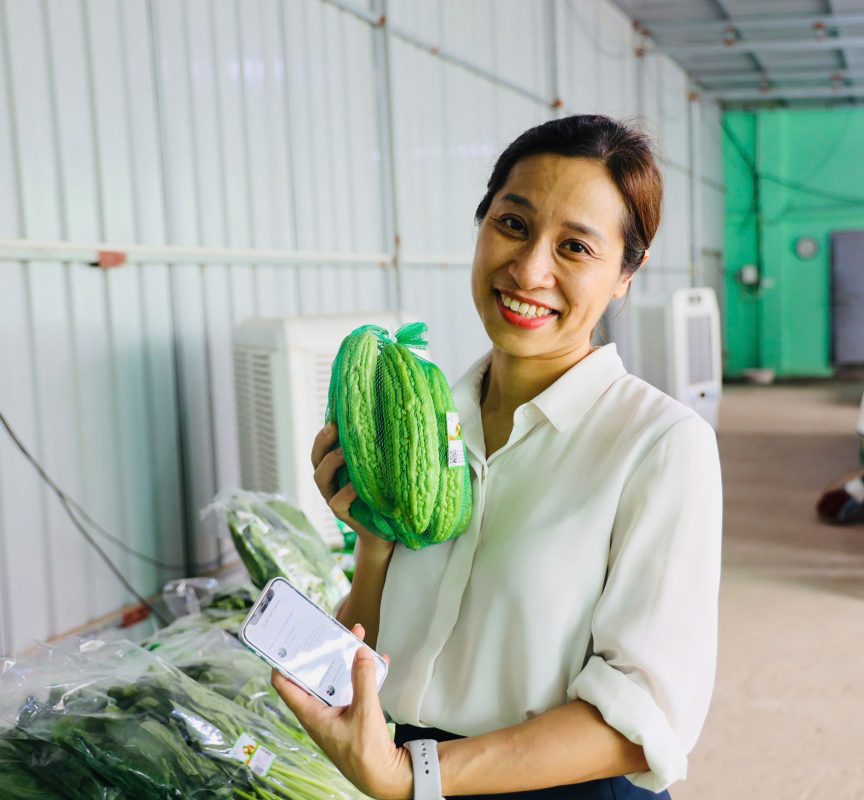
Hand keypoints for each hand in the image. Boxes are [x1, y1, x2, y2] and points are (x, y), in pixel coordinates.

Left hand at [271, 624, 411, 799]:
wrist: (384, 777)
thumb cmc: (366, 754)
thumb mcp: (365, 712)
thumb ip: (363, 680)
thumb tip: (360, 652)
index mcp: (312, 714)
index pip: (285, 685)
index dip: (282, 662)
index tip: (285, 641)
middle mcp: (319, 712)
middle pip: (314, 675)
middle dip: (322, 652)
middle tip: (328, 631)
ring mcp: (334, 713)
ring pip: (334, 679)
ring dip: (344, 660)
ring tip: (356, 639)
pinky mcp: (350, 714)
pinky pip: (351, 688)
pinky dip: (361, 674)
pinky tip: (376, 661)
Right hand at [311, 424, 394, 555]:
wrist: (389, 528)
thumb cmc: (385, 491)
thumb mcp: (378, 469)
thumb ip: (374, 451)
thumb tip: (386, 420)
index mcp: (336, 467)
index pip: (323, 446)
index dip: (325, 432)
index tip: (335, 417)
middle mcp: (330, 481)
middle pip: (316, 458)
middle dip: (322, 442)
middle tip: (334, 427)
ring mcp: (333, 498)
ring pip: (321, 478)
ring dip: (330, 463)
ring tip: (343, 452)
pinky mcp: (343, 515)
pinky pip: (337, 503)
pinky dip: (345, 493)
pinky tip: (355, 486)